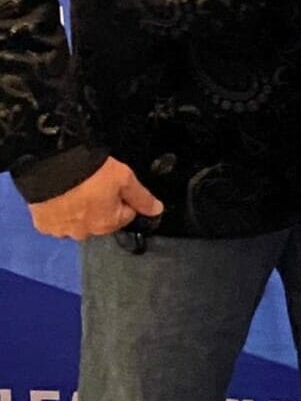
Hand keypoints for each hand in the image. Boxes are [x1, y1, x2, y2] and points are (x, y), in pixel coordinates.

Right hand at [27, 158, 164, 240]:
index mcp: (108, 224)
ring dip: (78, 210)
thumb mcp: (124, 179)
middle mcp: (85, 233)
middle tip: (92, 185)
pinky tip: (60, 196)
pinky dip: (59, 211)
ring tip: (75, 189)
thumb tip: (157, 210)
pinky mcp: (43, 225)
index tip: (114, 185)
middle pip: (101, 219)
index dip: (124, 198)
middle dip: (100, 205)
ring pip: (77, 222)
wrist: (50, 168)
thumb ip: (142, 197)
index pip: (126, 214)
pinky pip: (56, 221)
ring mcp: (62, 231)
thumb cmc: (89, 172)